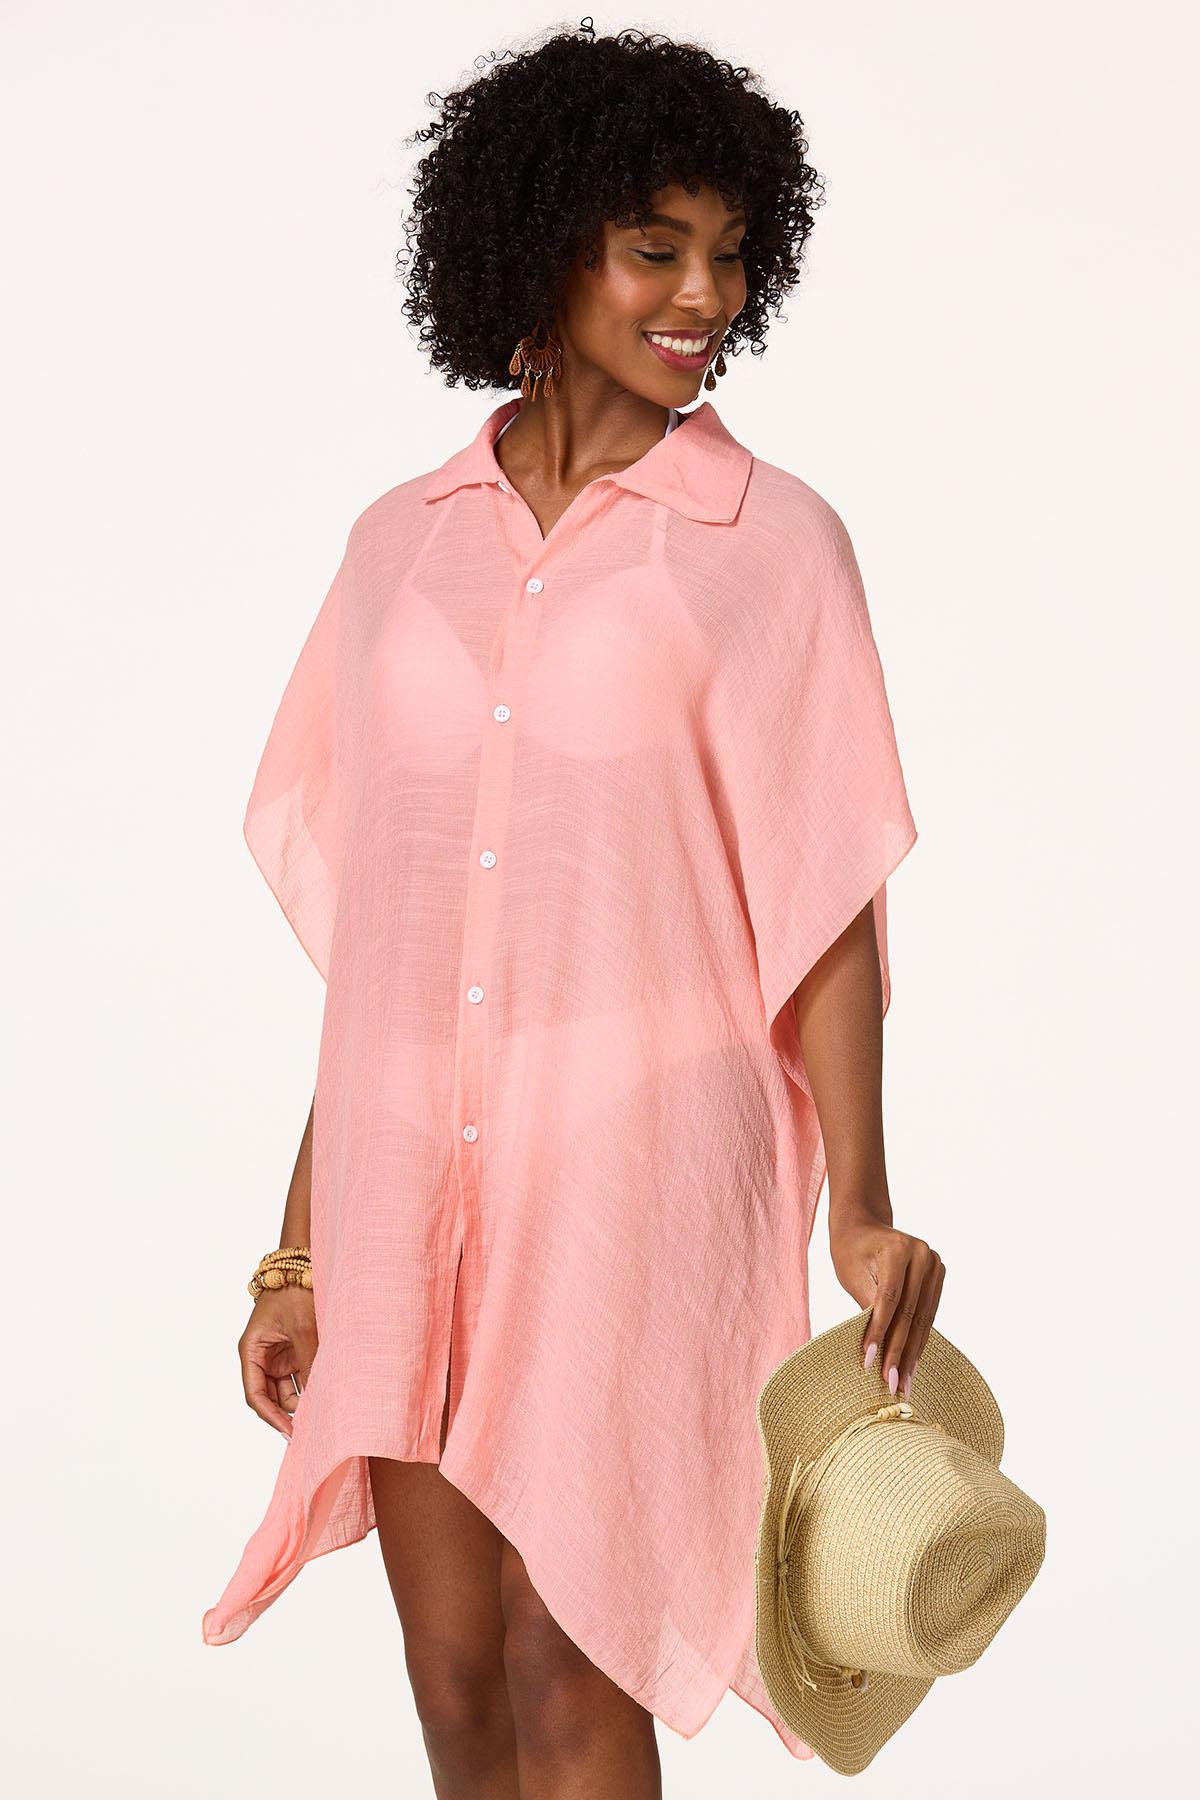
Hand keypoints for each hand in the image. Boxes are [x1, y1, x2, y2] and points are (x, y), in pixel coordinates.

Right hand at [238, 1285, 317, 1439]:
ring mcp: (280, 1355)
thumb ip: (307, 1363)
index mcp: (251, 1350)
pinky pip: (301, 1377)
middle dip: (290, 1413)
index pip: (255, 1394)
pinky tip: (327, 1398)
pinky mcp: (295, 1351)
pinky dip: (312, 1387)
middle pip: (272, 1397)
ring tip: (324, 1415)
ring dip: (303, 1401)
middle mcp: (262, 1357)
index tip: (290, 1432)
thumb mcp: (302, 1327)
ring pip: (288, 1390)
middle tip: (313, 1429)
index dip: (271, 1417)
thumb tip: (317, 1398)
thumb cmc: (295, 1290)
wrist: (306, 1263)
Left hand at [828, 1203, 945, 1398]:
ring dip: (913, 1352)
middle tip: (893, 1384)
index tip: (870, 1363)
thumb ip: (868, 1308)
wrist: (863, 1225)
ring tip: (905, 1382)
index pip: (889, 1300)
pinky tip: (912, 1363)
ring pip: (923, 1318)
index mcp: (898, 1249)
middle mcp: (922, 1254)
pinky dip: (919, 1339)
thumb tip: (878, 1352)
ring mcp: (934, 1263)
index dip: (880, 1333)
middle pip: (910, 1312)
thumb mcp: (852, 1277)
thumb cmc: (851, 1252)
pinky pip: (928, 1313)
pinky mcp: (938, 1274)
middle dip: (899, 1351)